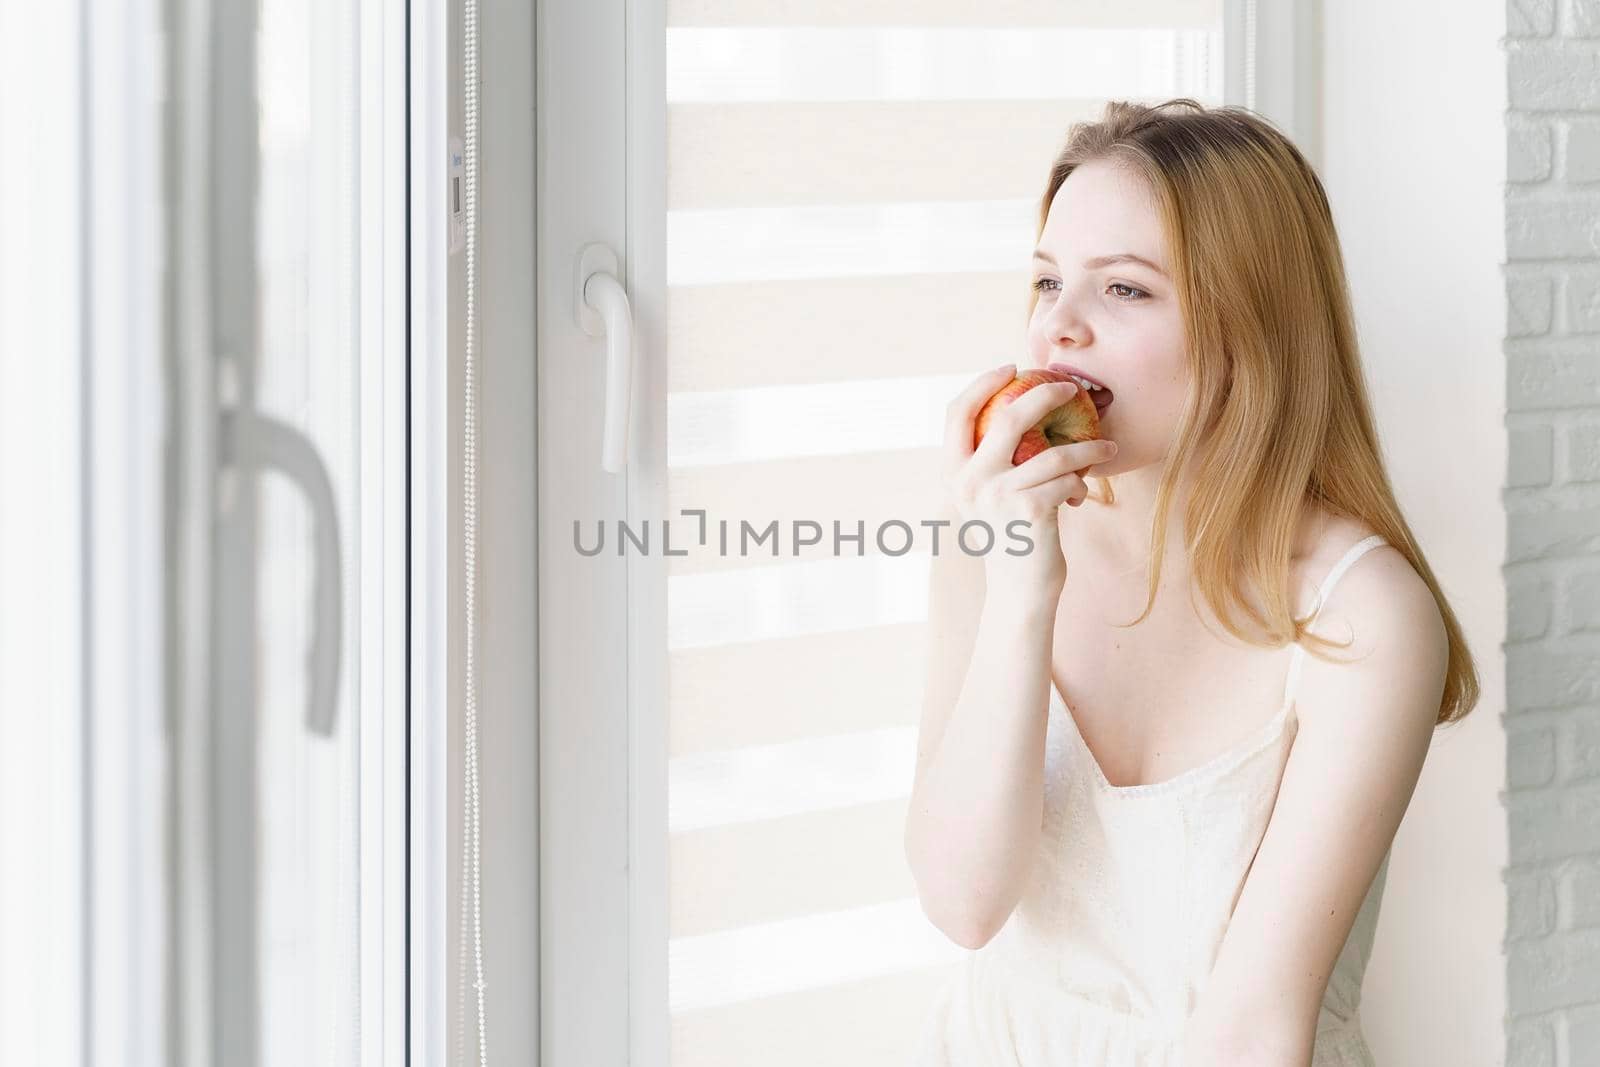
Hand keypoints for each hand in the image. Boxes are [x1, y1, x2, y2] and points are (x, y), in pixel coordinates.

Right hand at [939, 365, 1118, 606]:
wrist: (1018, 591)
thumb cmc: (1010, 536)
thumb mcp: (989, 496)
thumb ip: (991, 460)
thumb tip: (1021, 408)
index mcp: (953, 473)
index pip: (957, 412)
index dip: (982, 383)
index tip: (1011, 368)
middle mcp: (969, 482)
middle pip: (1008, 416)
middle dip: (1044, 395)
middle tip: (1070, 388)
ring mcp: (998, 495)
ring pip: (1053, 452)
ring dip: (1087, 447)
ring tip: (1106, 447)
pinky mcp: (1031, 509)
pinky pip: (1067, 479)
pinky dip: (1081, 484)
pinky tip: (1082, 494)